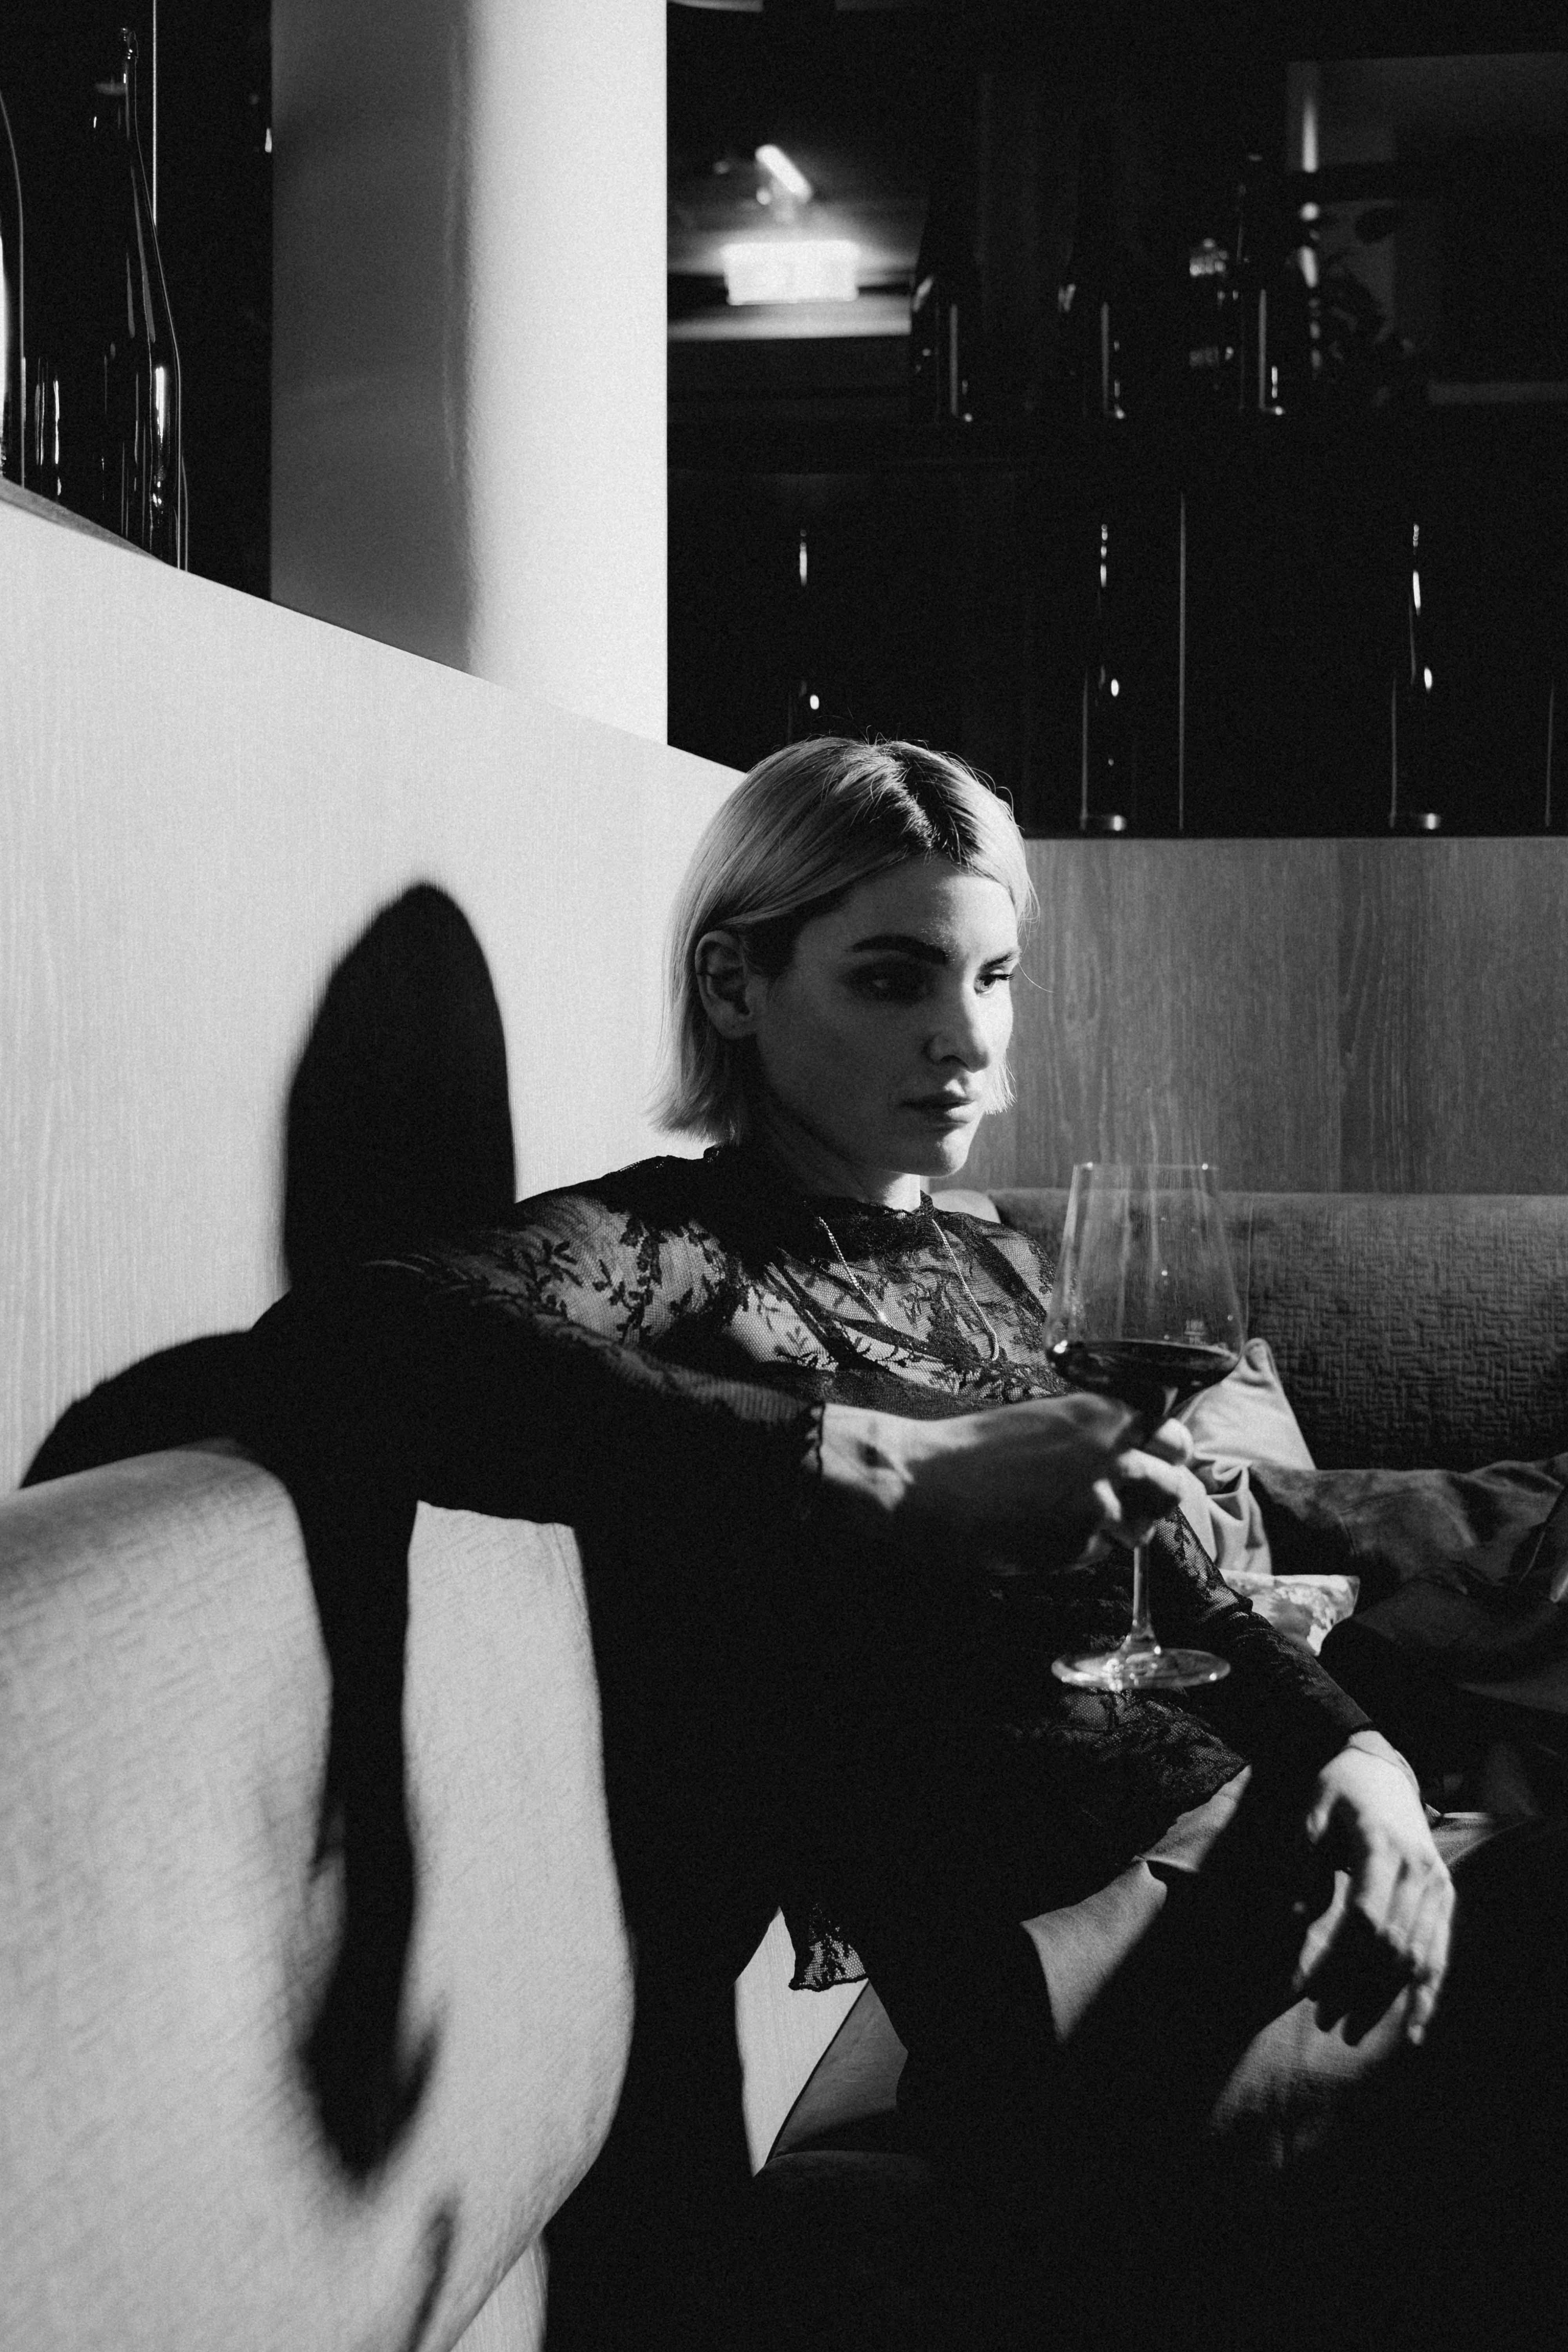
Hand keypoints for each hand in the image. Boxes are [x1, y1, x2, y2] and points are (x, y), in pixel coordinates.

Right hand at [819, 1394, 1193, 1573]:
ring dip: (1117, 1530)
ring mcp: (1097, 1504)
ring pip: (1140, 1529)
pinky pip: (1098, 1555)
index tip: (1154, 1463)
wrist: (921, 1483)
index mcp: (1104, 1414)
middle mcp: (1112, 1456)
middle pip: (1173, 1489)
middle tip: (1123, 1502)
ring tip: (1070, 1519)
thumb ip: (1095, 1433)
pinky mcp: (1076, 1546)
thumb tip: (1136, 1453)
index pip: (1176, 1439)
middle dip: (1153, 1500)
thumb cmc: (973, 1448)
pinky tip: (1038, 1533)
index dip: (1168, 1455)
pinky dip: (1077, 1551)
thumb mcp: (1044, 1420)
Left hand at [1293, 1732, 1452, 2046]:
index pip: (1364, 1918)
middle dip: (1355, 1987)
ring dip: (1385, 1999)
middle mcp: (1418, 1870)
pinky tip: (1415, 2031)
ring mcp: (1437, 1886)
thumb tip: (1295, 1923)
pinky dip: (1428, 1995)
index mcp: (1382, 1847)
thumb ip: (1304, 1867)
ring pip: (1416, 1957)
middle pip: (1389, 1944)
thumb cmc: (1337, 1791)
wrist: (1379, 1768)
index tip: (1302, 1989)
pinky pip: (1440, 1954)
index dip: (1333, 1959)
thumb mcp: (1310, 1816)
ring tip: (1351, 2031)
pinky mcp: (1445, 1898)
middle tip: (1322, 2018)